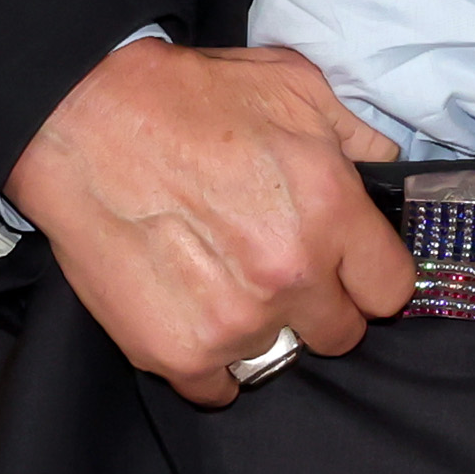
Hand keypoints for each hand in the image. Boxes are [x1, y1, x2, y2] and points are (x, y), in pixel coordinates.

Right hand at [3, 37, 410, 406]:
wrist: (82, 123)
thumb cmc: (187, 99)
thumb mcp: (295, 86)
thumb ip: (358, 137)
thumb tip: (389, 173)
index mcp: (330, 209)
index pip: (392, 289)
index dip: (371, 276)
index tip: (349, 268)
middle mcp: (290, 275)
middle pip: (341, 335)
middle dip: (320, 306)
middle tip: (282, 272)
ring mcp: (234, 322)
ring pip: (278, 357)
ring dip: (261, 330)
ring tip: (225, 283)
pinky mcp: (176, 352)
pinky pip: (218, 388)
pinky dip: (210, 360)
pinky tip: (194, 313)